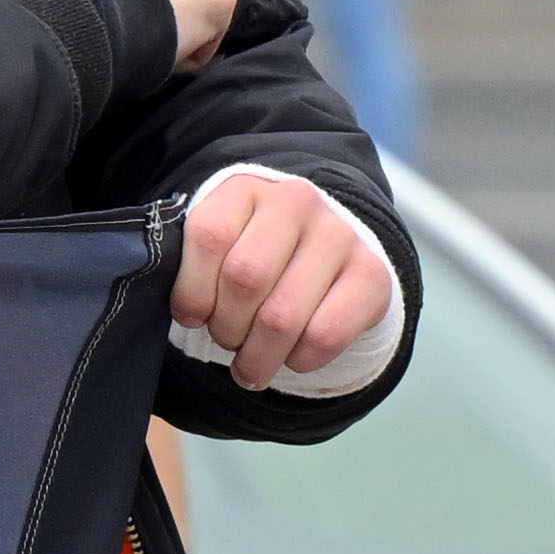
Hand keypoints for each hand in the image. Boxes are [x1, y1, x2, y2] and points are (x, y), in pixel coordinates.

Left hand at [173, 164, 395, 392]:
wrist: (323, 251)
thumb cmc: (251, 255)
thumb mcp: (215, 248)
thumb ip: (189, 267)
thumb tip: (182, 313)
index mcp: (245, 189)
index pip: (209, 236)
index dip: (191, 291)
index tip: (191, 316)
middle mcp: (297, 202)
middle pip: (245, 279)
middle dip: (226, 328)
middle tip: (226, 341)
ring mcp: (339, 235)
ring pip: (282, 316)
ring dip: (257, 355)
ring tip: (250, 364)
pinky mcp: (372, 274)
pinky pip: (325, 335)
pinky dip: (299, 360)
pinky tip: (291, 358)